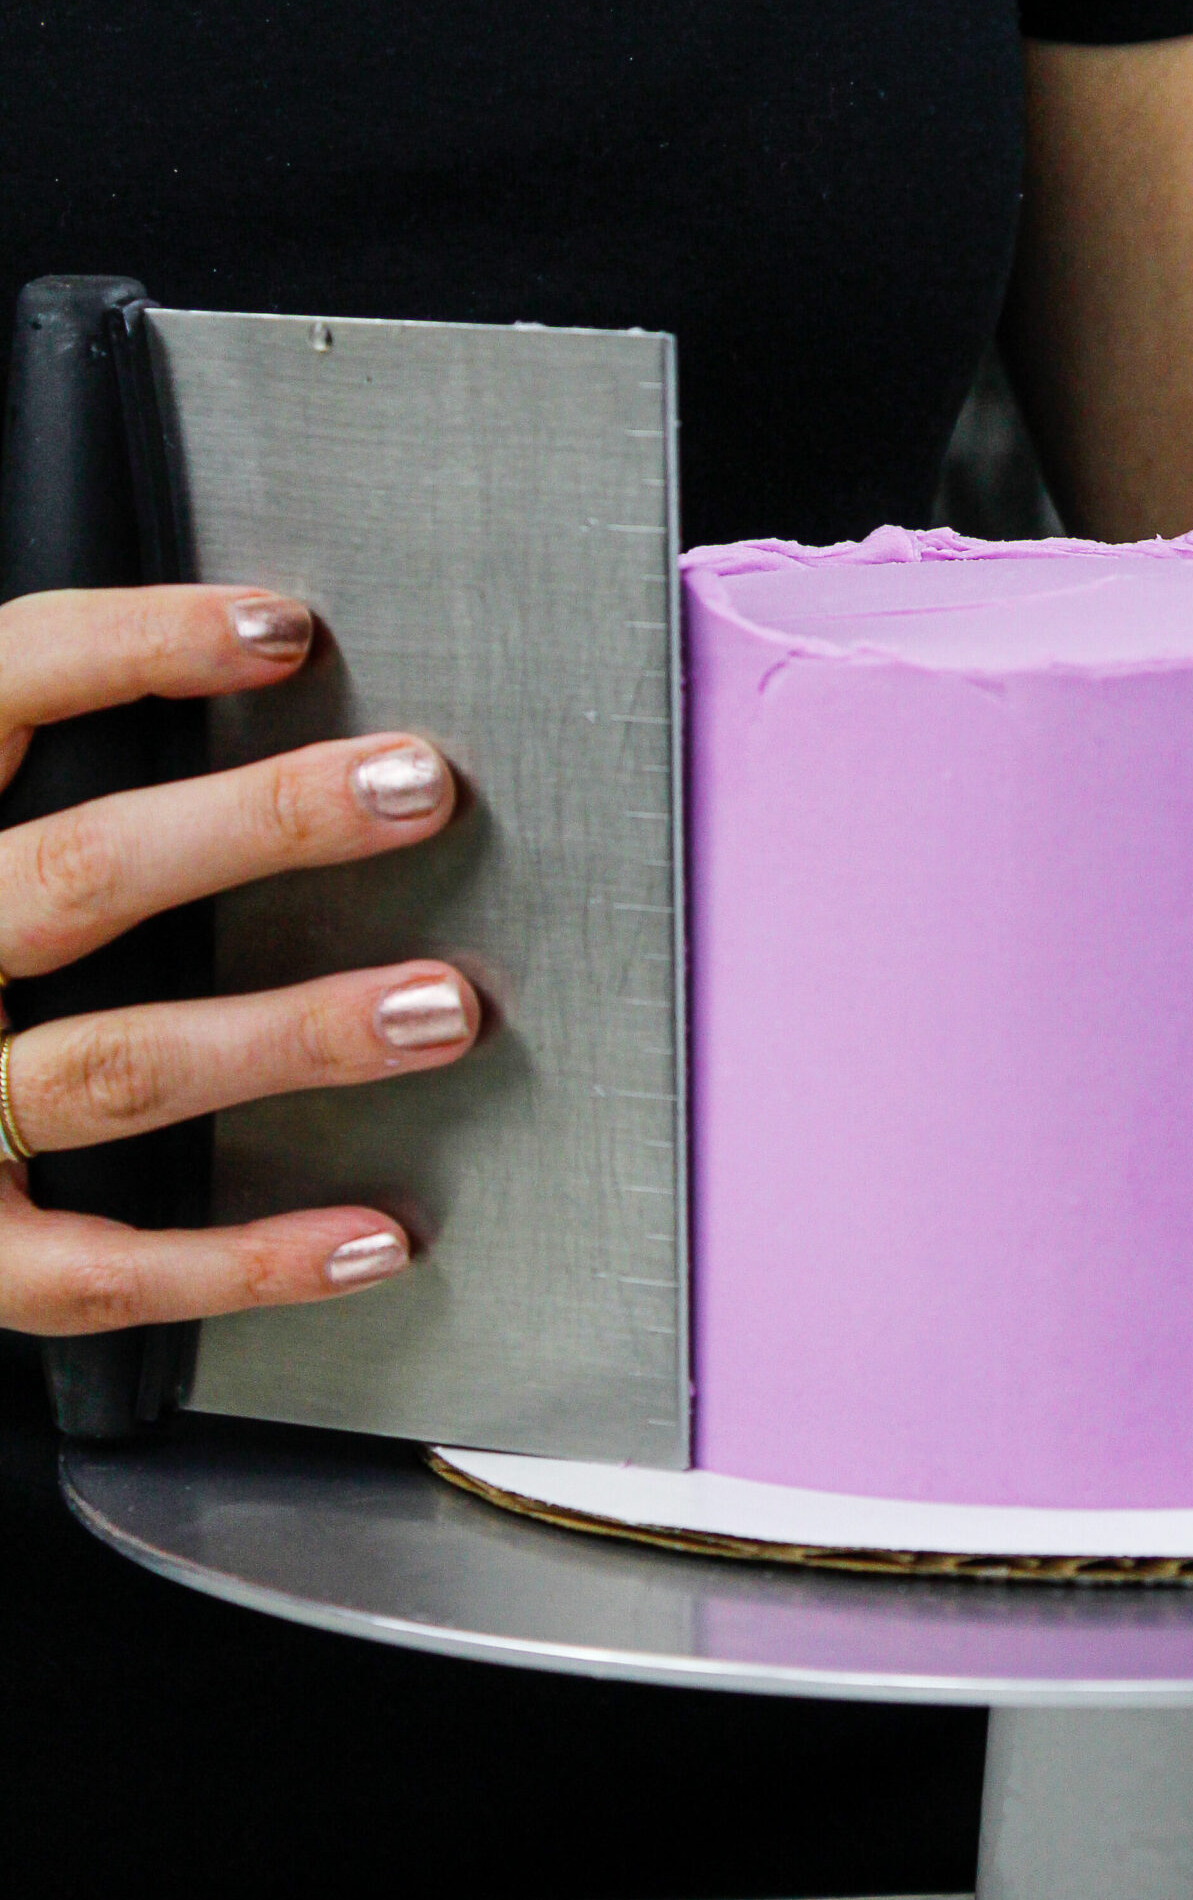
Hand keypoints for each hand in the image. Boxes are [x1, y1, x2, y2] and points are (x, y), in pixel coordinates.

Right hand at [0, 584, 479, 1335]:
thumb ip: (31, 783)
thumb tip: (238, 670)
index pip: (0, 689)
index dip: (135, 646)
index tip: (283, 630)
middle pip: (80, 874)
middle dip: (261, 826)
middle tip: (412, 787)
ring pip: (115, 1065)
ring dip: (291, 1037)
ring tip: (440, 1007)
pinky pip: (112, 1269)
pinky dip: (252, 1260)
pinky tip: (376, 1235)